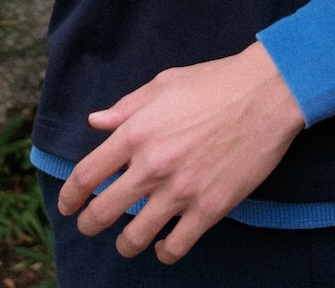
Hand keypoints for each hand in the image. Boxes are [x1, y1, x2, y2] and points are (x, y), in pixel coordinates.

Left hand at [57, 41, 304, 263]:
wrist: (267, 93)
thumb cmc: (216, 82)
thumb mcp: (164, 84)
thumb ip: (126, 107)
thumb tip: (96, 122)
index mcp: (137, 132)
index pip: (86, 176)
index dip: (69, 197)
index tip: (68, 206)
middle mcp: (152, 165)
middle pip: (102, 213)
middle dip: (90, 224)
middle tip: (92, 225)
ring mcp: (181, 190)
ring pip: (134, 238)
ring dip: (125, 245)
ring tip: (128, 242)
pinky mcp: (209, 208)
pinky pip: (176, 247)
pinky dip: (164, 253)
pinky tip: (164, 246)